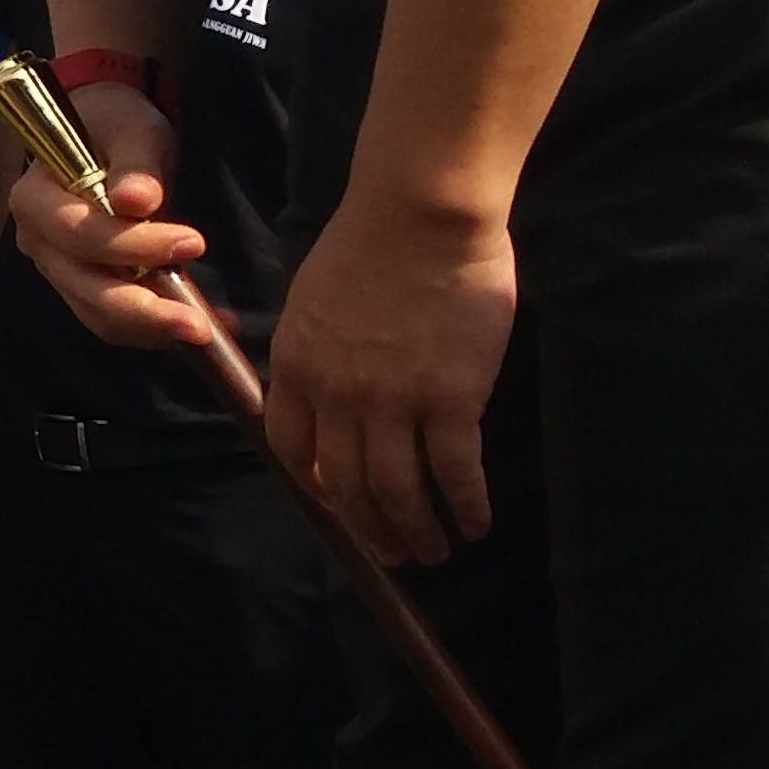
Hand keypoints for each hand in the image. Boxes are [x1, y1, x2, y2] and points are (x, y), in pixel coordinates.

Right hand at [8, 83, 217, 351]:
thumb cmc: (116, 124)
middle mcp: (37, 242)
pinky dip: (154, 330)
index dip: (132, 247)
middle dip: (143, 309)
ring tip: (204, 330)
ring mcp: (57, 270)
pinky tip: (201, 323)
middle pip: (85, 289)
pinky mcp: (81, 288)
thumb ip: (136, 165)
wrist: (106, 135)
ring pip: (98, 315)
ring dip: (150, 329)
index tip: (193, 242)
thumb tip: (137, 201)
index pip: (79, 235)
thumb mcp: (132, 130)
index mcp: (34, 198)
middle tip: (198, 324)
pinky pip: (113, 321)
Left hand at [264, 193, 516, 565]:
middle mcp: (336, 395)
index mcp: (297, 366)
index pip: (292, 447)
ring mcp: (393, 402)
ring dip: (417, 531)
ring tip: (435, 551)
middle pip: (347, 484)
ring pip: (399, 492)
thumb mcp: (314, 298)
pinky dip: (466, 506)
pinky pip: (455, 472)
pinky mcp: (451, 400)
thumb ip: (316, 347)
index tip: (336, 502)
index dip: (315, 484)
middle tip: (392, 554)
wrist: (420, 215)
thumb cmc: (371, 243)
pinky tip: (475, 523)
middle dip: (370, 528)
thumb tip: (323, 378)